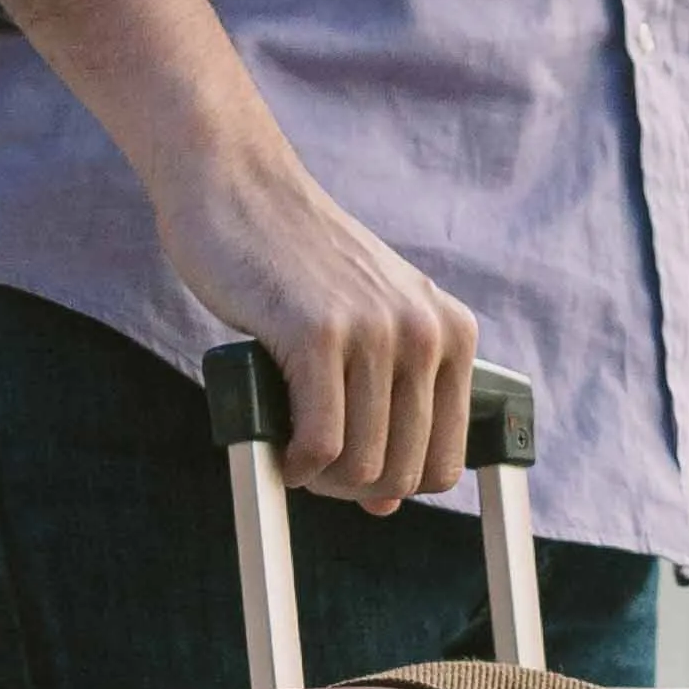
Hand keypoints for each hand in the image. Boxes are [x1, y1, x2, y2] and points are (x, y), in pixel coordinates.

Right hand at [156, 135, 476, 512]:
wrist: (237, 183)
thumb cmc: (295, 265)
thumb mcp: (367, 328)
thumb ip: (389, 408)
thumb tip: (385, 504)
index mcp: (451, 333)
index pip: (446, 462)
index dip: (395, 485)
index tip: (353, 473)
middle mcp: (424, 332)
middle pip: (403, 473)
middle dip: (353, 489)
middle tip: (312, 470)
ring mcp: (374, 332)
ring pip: (362, 466)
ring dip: (320, 481)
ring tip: (292, 458)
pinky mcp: (318, 334)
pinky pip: (320, 443)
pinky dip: (295, 465)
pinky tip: (278, 452)